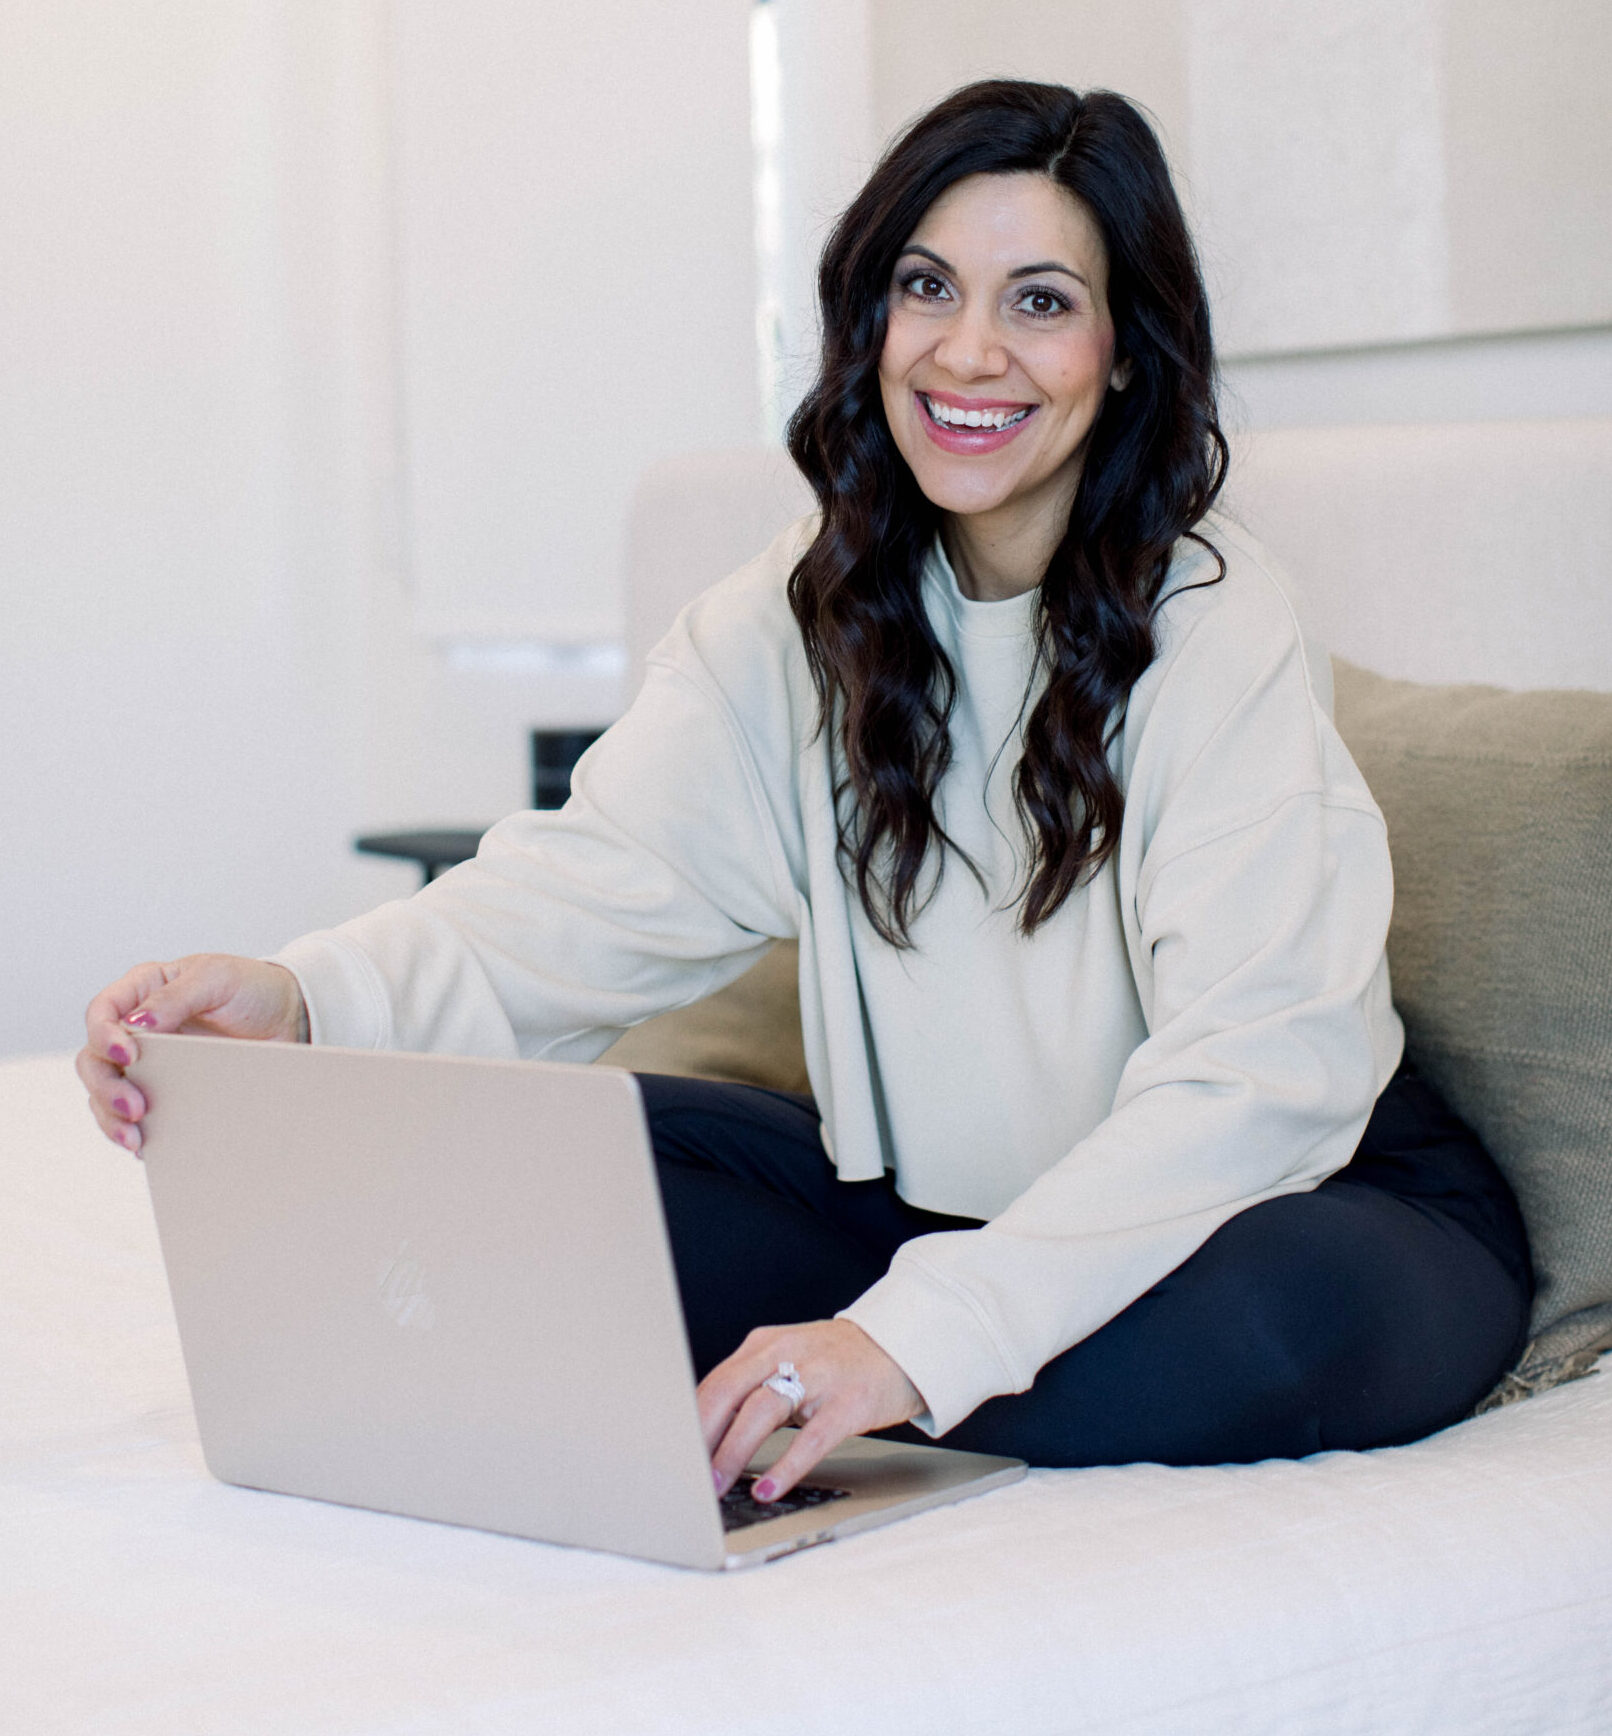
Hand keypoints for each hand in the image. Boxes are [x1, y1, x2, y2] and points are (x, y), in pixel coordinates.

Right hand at [77, 954, 307, 1153]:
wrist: (292, 1017)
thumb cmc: (252, 988)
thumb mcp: (217, 979)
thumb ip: (175, 997)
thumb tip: (134, 1027)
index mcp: (143, 992)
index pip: (101, 1014)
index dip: (103, 1036)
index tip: (127, 1056)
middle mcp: (137, 1031)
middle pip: (95, 1062)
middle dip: (106, 1088)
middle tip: (134, 1108)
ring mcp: (149, 1064)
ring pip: (106, 1095)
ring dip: (113, 1120)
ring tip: (136, 1139)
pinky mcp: (167, 1092)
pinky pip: (136, 1117)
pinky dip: (135, 1132)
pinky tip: (148, 1145)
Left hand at [697, 1318, 922, 1503]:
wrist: (904, 1343)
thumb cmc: (840, 1361)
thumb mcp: (791, 1360)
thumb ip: (754, 1386)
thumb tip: (708, 1436)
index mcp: (766, 1344)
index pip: (716, 1382)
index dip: (690, 1422)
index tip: (672, 1456)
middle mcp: (787, 1352)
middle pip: (729, 1391)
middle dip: (701, 1436)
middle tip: (685, 1475)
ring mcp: (820, 1375)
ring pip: (762, 1410)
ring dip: (733, 1451)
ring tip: (715, 1485)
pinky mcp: (849, 1401)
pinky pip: (811, 1438)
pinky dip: (785, 1466)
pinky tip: (768, 1489)